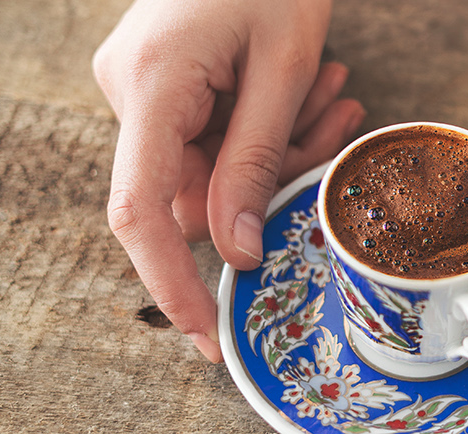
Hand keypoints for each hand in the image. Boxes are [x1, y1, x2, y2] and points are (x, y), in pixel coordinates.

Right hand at [93, 0, 363, 361]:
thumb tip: (238, 250)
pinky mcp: (161, 82)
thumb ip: (256, 162)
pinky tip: (311, 85)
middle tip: (338, 119)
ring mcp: (141, 85)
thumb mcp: (283, 67)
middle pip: (194, 188)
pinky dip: (266, 126)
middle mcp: (129, 88)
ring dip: (282, 145)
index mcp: (151, 84)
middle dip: (275, 174)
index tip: (205, 332)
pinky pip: (211, 135)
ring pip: (212, 165)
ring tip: (334, 88)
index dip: (170, 283)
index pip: (140, 211)